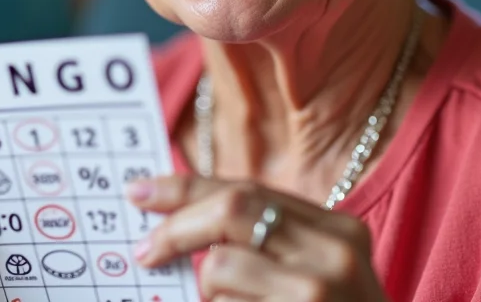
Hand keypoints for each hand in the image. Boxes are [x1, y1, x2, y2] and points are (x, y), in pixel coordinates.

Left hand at [128, 175, 387, 301]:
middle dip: (176, 228)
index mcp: (339, 230)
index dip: (186, 188)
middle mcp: (335, 254)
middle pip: (231, 209)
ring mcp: (317, 293)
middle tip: (145, 251)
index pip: (248, 189)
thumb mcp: (319, 273)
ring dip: (206, 292)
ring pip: (220, 267)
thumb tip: (184, 221)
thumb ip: (270, 242)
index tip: (140, 193)